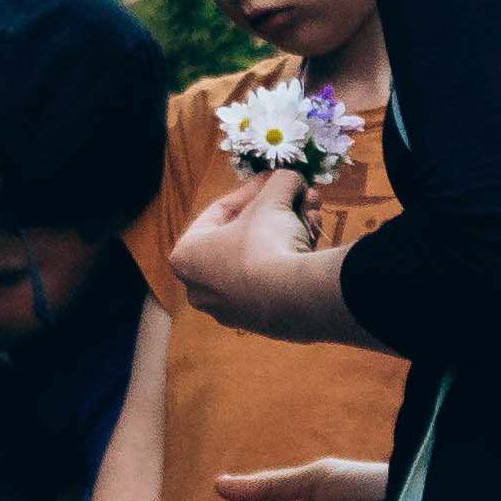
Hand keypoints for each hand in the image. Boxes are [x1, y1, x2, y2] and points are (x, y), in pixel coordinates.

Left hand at [169, 175, 316, 331]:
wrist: (295, 298)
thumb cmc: (265, 244)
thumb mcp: (272, 200)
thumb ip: (279, 182)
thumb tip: (290, 177)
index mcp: (187, 256)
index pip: (219, 211)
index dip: (251, 189)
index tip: (272, 178)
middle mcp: (202, 287)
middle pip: (244, 235)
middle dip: (276, 212)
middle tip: (298, 196)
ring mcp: (231, 309)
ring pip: (262, 258)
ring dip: (289, 231)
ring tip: (313, 214)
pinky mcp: (261, 322)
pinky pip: (273, 282)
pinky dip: (291, 259)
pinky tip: (313, 241)